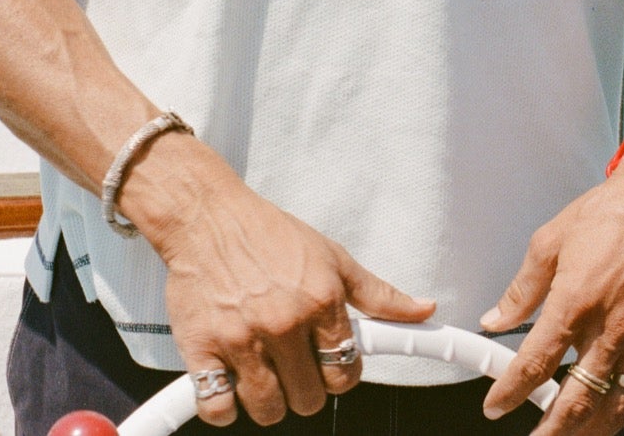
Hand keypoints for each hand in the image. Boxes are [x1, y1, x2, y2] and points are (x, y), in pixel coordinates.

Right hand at [126, 133, 435, 425]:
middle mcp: (283, 322)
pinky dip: (224, 407)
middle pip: (309, 400)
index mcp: (320, 301)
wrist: (207, 215)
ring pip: (268, 410)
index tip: (328, 364)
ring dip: (268, 400)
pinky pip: (218, 407)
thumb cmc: (268, 234)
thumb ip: (379, 294)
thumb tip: (422, 311)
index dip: (339, 373)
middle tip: (293, 364)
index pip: (346, 373)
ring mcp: (241, 338)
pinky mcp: (201, 347)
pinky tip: (229, 383)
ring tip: (263, 372)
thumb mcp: (332, 257)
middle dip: (304, 388)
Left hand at [480, 155, 623, 435]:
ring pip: (615, 405)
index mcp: (575, 301)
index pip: (535, 363)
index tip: (496, 408)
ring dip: (591, 430)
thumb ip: (521, 289)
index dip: (511, 392)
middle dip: (552, 428)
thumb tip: (494, 319)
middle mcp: (610, 328)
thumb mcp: (550, 241)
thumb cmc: (609, 214)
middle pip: (577, 398)